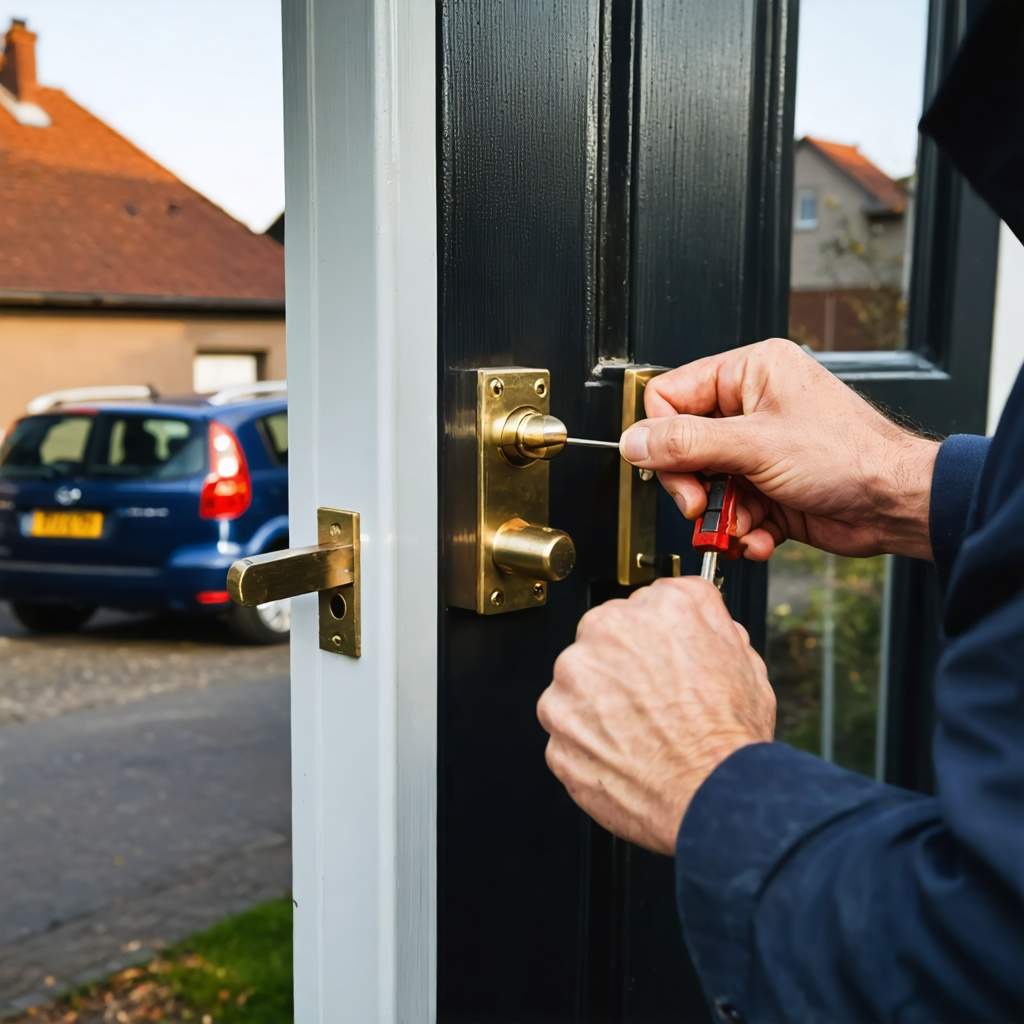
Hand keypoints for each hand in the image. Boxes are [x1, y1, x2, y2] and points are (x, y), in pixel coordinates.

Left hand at [537, 577, 774, 854]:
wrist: (709, 796)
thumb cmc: (728, 737)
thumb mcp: (744, 659)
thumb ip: (711, 625)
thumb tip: (699, 620)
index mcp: (660, 607)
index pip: (648, 605)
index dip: (658, 637)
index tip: (662, 657)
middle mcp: (609, 630)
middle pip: (607, 637)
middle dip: (624, 666)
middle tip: (652, 701)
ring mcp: (574, 677)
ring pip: (581, 680)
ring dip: (601, 702)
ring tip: (639, 732)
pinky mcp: (556, 721)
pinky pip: (568, 725)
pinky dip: (588, 740)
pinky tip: (622, 752)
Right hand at [619, 339, 939, 560]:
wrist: (896, 505)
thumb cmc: (850, 457)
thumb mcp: (755, 445)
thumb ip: (686, 444)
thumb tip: (634, 441)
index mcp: (749, 373)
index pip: (671, 395)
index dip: (663, 436)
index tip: (670, 469)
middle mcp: (751, 406)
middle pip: (682, 446)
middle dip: (692, 485)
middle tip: (700, 504)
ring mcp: (758, 449)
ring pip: (704, 485)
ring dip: (720, 514)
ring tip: (740, 525)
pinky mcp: (767, 488)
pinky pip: (730, 509)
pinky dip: (740, 530)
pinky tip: (759, 536)